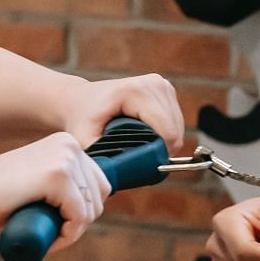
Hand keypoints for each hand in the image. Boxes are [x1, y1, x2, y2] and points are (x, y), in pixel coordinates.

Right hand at [0, 132, 111, 248]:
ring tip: (47, 236)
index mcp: (67, 144)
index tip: (59, 223)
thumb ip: (63, 186)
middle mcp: (70, 146)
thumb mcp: (39, 184)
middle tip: (53, 232)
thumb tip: (92, 207)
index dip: (83, 210)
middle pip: (100, 196)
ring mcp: (65, 159)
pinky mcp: (58, 176)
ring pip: (91, 209)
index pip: (100, 183)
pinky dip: (67, 236)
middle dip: (80, 221)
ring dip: (72, 230)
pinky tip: (49, 240)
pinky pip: (79, 217)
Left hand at [60, 74, 184, 156]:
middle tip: (139, 159)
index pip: (167, 132)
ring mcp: (162, 84)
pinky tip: (147, 137)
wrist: (81, 99)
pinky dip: (165, 133)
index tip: (141, 165)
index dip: (159, 155)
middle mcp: (154, 84)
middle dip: (161, 150)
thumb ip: (102, 158)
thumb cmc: (82, 119)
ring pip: (178, 127)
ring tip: (141, 149)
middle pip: (175, 131)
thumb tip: (119, 176)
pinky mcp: (166, 88)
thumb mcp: (84, 139)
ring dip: (164, 143)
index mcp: (137, 92)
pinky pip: (176, 121)